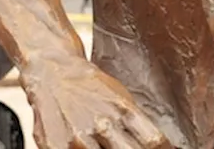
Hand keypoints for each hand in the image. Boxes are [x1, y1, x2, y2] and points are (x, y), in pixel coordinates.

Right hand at [25, 62, 170, 148]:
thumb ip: (137, 123)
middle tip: (133, 148)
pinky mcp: (56, 146)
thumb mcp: (120, 98)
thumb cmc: (90, 86)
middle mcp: (102, 124)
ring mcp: (78, 138)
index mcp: (123, 109)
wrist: (52, 72)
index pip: (153, 141)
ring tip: (111, 147)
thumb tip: (162, 146)